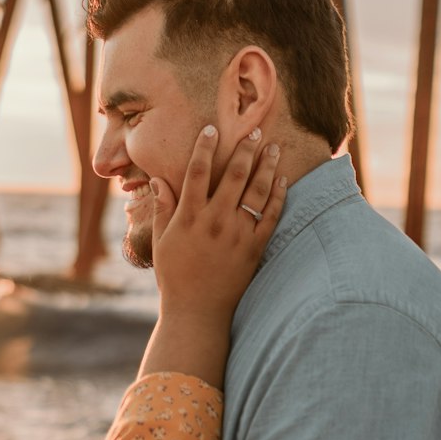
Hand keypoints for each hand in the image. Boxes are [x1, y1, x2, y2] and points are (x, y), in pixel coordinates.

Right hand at [152, 125, 284, 323]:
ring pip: (257, 191)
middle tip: (255, 131)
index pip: (196, 172)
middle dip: (245, 149)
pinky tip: (283, 180)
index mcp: (189, 217)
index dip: (204, 147)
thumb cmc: (175, 277)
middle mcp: (215, 221)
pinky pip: (271, 216)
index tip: (211, 128)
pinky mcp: (255, 248)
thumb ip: (161, 209)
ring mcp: (237, 234)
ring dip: (267, 166)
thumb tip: (158, 180)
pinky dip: (279, 196)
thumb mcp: (161, 242)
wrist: (198, 312)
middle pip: (233, 175)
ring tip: (274, 148)